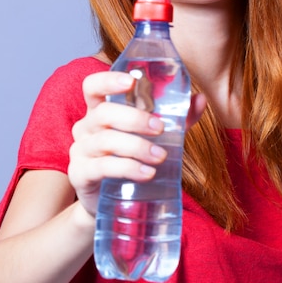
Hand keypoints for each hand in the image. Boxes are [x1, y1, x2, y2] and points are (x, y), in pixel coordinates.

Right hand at [68, 72, 205, 216]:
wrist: (110, 202)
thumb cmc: (131, 160)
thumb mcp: (154, 137)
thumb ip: (177, 118)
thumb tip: (201, 99)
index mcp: (100, 111)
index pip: (93, 86)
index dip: (108, 80)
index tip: (131, 81)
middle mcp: (86, 127)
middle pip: (103, 113)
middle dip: (134, 118)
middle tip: (160, 128)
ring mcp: (80, 151)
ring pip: (105, 141)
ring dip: (137, 147)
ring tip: (161, 157)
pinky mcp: (80, 174)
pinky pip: (102, 167)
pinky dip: (128, 168)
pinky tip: (147, 172)